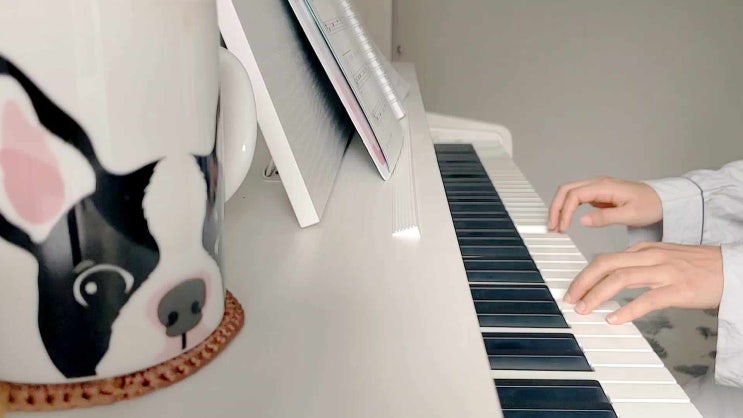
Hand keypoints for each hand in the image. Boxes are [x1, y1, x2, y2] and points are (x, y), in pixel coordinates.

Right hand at [548, 177, 662, 232]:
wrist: (663, 200)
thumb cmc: (651, 205)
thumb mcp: (630, 214)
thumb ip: (605, 218)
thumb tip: (582, 221)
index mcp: (604, 186)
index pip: (574, 195)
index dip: (565, 211)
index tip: (563, 228)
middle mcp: (598, 184)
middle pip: (566, 190)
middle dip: (555, 208)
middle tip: (552, 226)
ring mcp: (597, 188)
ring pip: (569, 193)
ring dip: (559, 207)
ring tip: (556, 225)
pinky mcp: (599, 195)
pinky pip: (576, 198)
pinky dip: (567, 208)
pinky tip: (566, 220)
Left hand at [564, 242, 722, 323]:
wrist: (731, 269)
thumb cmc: (697, 266)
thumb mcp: (662, 258)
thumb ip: (638, 265)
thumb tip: (613, 277)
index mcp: (644, 250)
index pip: (604, 259)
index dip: (584, 275)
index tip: (573, 289)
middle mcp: (650, 257)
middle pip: (605, 265)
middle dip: (582, 283)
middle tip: (570, 299)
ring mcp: (664, 272)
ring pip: (620, 279)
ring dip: (597, 295)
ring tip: (585, 309)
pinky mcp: (678, 289)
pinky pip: (647, 300)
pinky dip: (627, 310)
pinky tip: (615, 319)